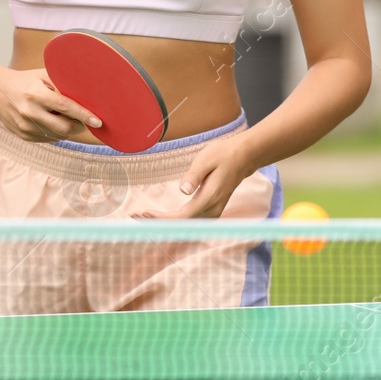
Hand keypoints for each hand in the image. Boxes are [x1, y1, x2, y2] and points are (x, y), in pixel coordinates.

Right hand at [0, 66, 101, 142]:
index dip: (84, 115)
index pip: (65, 107)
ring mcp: (24, 126)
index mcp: (36, 95)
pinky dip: (57, 133)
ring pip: (57, 135)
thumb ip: (63, 84)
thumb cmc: (26, 81)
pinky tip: (55, 122)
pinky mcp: (23, 135)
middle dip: (80, 126)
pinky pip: (48, 139)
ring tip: (68, 118)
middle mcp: (29, 112)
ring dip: (69, 130)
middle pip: (63, 127)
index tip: (98, 121)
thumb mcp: (43, 75)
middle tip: (86, 121)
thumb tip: (88, 94)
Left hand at [138, 135, 255, 218]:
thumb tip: (183, 190)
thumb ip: (194, 175)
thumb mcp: (207, 159)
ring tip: (144, 216)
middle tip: (135, 215)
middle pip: (181, 224)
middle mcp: (212, 209)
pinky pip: (191, 221)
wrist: (245, 156)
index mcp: (209, 198)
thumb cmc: (225, 154)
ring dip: (165, 222)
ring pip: (186, 224)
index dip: (160, 218)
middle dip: (157, 222)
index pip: (181, 217)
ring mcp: (214, 210)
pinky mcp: (212, 209)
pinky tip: (162, 216)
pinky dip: (175, 220)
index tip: (141, 213)